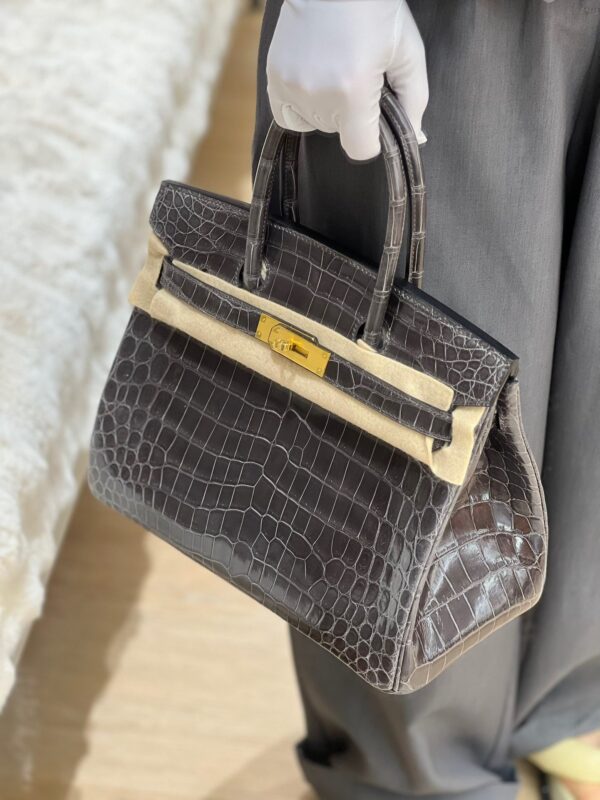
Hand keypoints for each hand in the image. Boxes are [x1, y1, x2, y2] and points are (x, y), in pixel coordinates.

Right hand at [267, 0, 428, 161]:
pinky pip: (287, 115)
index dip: (371, 136)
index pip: (360, 149)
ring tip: (335, 72)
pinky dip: (300, 107)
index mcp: (353, 92)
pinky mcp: (275, 75)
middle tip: (357, 78)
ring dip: (326, 109)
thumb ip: (414, 102)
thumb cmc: (374, 8)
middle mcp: (318, 95)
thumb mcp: (407, 54)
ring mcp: (292, 86)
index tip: (375, 117)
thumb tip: (415, 137)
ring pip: (314, 124)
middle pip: (338, 134)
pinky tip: (314, 84)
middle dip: (351, 115)